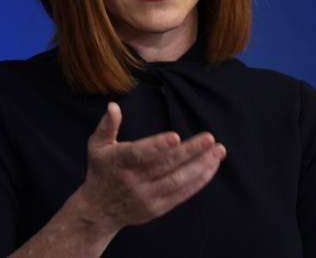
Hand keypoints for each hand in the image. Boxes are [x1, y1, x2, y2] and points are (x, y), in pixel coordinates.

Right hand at [75, 102, 226, 232]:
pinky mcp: (158, 208)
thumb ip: (107, 125)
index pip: (138, 153)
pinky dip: (199, 181)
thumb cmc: (101, 170)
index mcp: (117, 162)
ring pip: (177, 181)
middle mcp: (133, 181)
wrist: (99, 210)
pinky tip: (211, 166)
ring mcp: (146, 197)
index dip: (156, 145)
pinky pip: (182, 194)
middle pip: (164, 166)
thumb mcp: (96, 146)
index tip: (176, 136)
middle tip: (210, 138)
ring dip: (200, 166)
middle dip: (189, 151)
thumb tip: (113, 106)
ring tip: (218, 151)